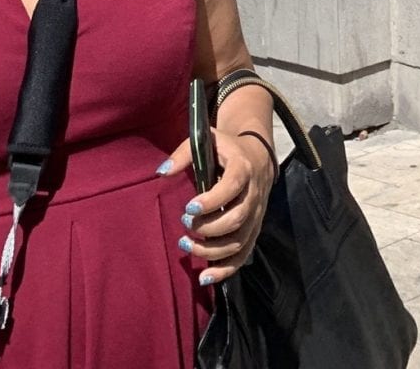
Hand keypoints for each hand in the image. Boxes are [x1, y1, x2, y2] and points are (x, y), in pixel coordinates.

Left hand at [161, 128, 274, 285]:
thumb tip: (161, 172)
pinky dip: (225, 270)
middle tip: (185, 223)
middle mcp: (254, 194)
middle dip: (208, 227)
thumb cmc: (226, 148)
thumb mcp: (207, 140)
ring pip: (239, 241)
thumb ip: (183, 154)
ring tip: (186, 245)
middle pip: (236, 218)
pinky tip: (205, 278)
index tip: (188, 207)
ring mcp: (256, 215)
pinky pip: (243, 255)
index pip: (232, 186)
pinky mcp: (254, 230)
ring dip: (211, 251)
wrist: (257, 154)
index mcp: (243, 168)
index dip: (212, 200)